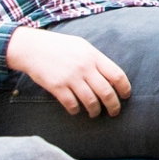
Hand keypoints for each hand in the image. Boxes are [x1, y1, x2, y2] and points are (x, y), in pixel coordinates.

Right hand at [6, 27, 130, 116]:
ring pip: (91, 102)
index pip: (117, 75)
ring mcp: (70, 77)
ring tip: (95, 113)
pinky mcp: (57, 87)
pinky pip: (72, 104)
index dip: (125, 89)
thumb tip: (112, 77)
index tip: (125, 96)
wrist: (33, 47)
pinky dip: (76, 110)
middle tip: (114, 112)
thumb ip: (97, 60)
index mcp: (94, 56)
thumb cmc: (60, 46)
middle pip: (107, 92)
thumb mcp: (82, 47)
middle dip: (114, 106)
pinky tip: (76, 110)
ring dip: (95, 111)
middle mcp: (84, 67)